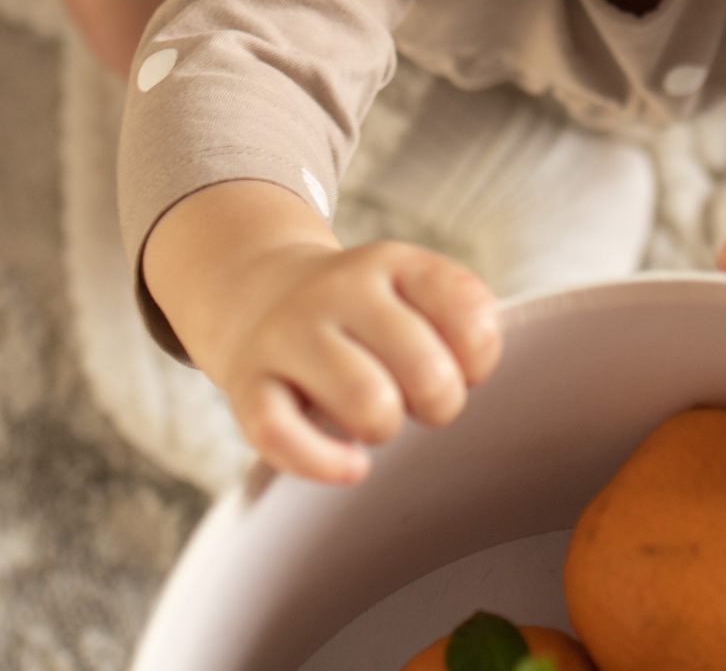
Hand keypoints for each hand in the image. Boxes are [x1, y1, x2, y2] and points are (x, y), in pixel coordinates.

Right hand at [151, 180, 502, 483]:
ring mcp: (289, 335)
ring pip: (367, 403)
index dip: (478, 360)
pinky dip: (326, 462)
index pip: (470, 315)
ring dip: (385, 427)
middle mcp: (339, 289)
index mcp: (392, 262)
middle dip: (439, 403)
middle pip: (426, 370)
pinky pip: (283, 437)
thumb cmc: (362, 317)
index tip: (459, 365)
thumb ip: (465, 322)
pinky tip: (350, 463)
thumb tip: (468, 374)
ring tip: (375, 416)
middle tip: (418, 399)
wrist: (259, 296)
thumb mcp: (414, 292)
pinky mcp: (248, 386)